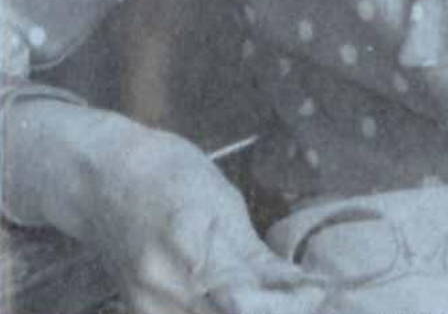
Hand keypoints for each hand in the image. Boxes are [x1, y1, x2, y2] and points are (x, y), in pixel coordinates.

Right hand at [86, 124, 330, 313]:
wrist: (104, 178)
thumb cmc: (171, 174)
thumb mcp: (223, 200)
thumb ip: (254, 255)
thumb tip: (299, 287)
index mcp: (193, 244)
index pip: (247, 299)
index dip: (286, 305)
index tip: (317, 294)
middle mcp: (167, 285)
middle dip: (267, 311)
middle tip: (303, 299)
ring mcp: (148, 306)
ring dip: (245, 312)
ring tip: (269, 299)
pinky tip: (231, 302)